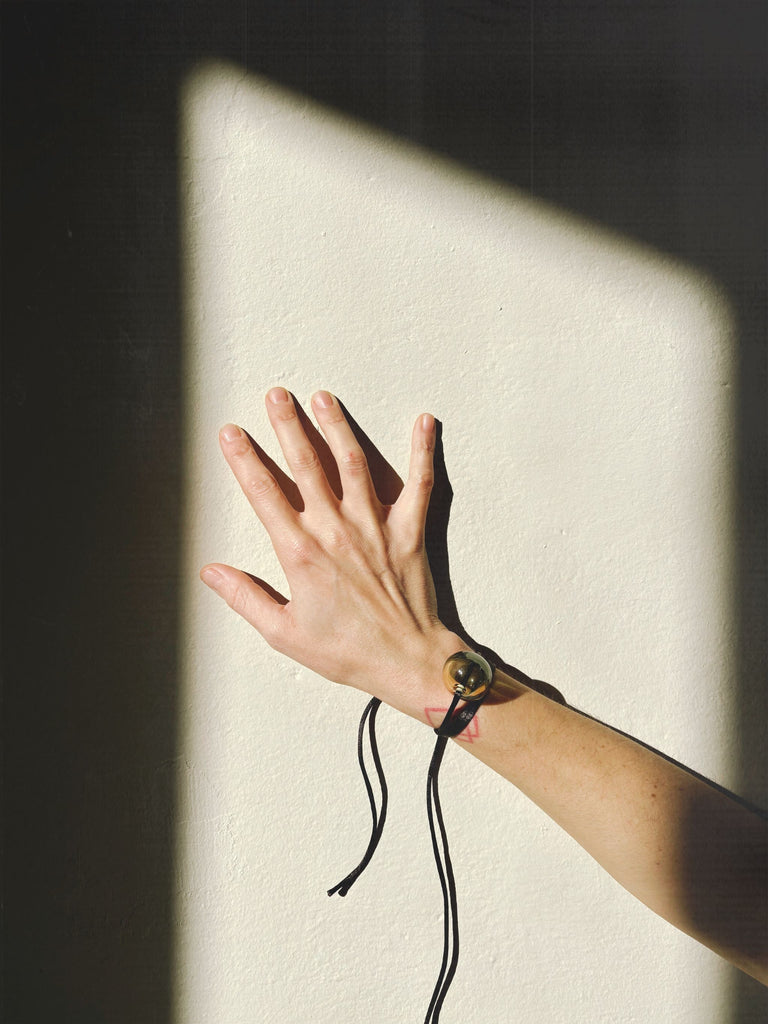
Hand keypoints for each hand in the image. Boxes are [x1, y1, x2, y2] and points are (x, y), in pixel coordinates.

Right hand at [200, 388, 462, 715]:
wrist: (405, 660)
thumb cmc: (345, 651)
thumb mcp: (284, 632)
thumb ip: (245, 597)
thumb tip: (211, 572)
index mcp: (301, 552)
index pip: (265, 494)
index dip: (244, 460)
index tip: (231, 433)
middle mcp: (336, 529)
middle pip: (307, 466)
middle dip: (288, 426)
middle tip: (276, 394)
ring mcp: (375, 526)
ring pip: (353, 464)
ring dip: (337, 427)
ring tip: (323, 398)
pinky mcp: (409, 531)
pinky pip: (419, 484)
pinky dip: (422, 451)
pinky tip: (424, 422)